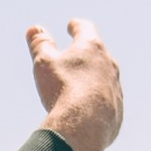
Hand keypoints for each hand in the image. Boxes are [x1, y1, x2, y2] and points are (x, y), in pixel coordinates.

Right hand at [27, 19, 122, 150]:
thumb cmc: (62, 89)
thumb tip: (34, 29)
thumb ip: (40, 44)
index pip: (85, 29)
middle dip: (87, 53)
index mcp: (92, 47)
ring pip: (106, 78)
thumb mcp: (45, 63)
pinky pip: (107, 103)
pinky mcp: (117, 110)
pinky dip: (97, 103)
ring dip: (94, 79)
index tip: (72, 25)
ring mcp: (116, 87)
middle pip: (99, 53)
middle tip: (79, 53)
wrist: (83, 126)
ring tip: (82, 85)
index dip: (76, 26)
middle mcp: (109, 64)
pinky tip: (89, 111)